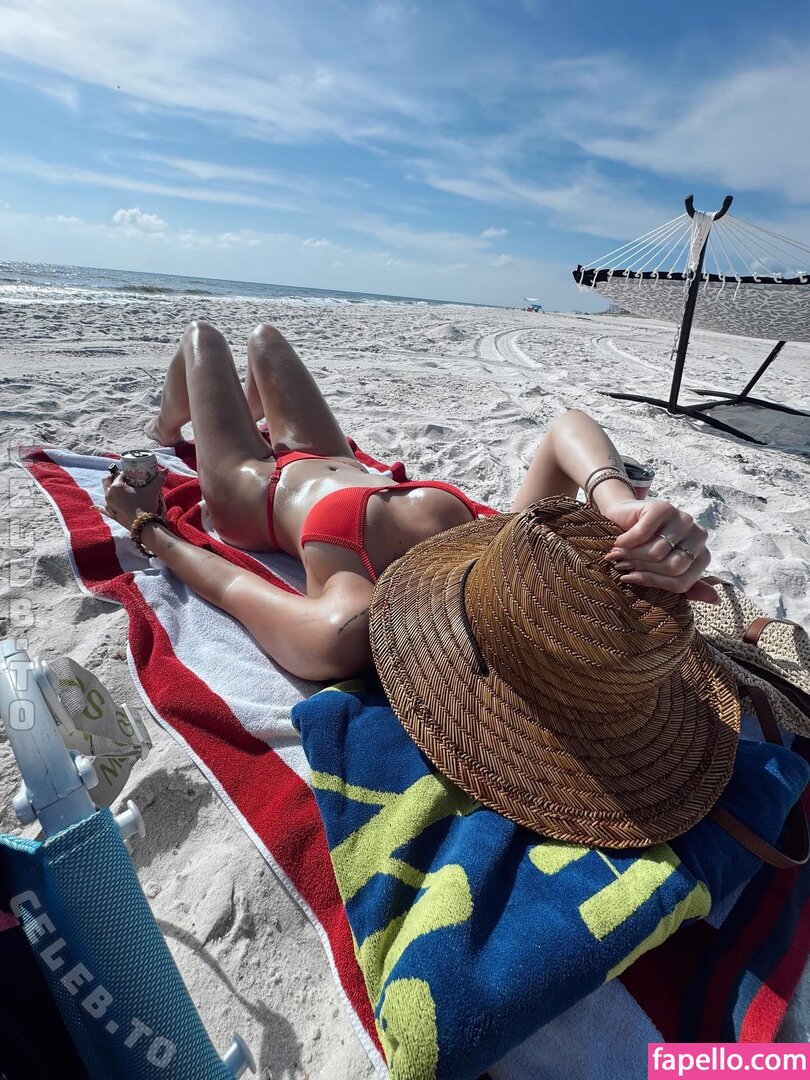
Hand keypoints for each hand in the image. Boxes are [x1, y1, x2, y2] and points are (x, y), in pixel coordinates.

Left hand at [99, 468, 166, 529]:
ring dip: (109, 489)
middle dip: (113, 478)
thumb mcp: (152, 490)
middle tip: (122, 478)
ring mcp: (108, 504)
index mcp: (117, 486)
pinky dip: (98, 507)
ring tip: (115, 488)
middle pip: (107, 481)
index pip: (120, 475)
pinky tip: (93, 506)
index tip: (131, 474)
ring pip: (105, 493)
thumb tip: (166, 470)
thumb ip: (158, 479)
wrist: (143, 525)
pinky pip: (102, 509)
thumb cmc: (145, 505)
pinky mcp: (111, 514)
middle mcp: (109, 494)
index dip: (125, 473)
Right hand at [600, 498, 718, 603]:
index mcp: (702, 556)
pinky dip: (627, 541)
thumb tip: (716, 601)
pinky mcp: (663, 507)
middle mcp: (698, 536)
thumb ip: (686, 587)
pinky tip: (620, 541)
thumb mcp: (662, 573)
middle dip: (642, 569)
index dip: (653, 583)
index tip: (631, 578)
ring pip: (657, 552)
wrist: (623, 519)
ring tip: (619, 553)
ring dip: (631, 555)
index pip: (682, 582)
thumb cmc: (643, 550)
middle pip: (673, 567)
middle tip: (622, 565)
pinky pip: (644, 534)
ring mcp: (683, 519)